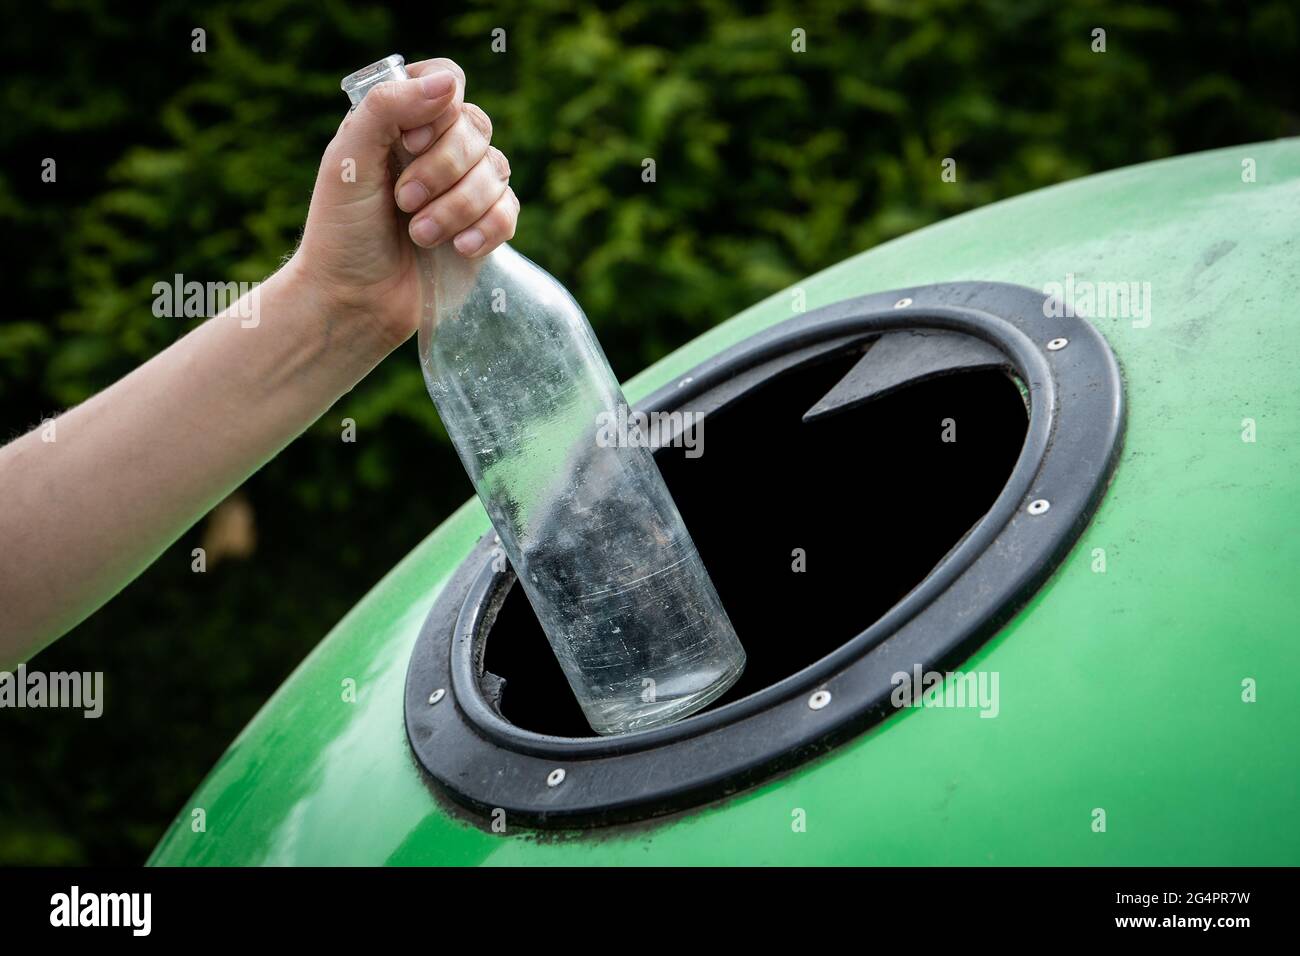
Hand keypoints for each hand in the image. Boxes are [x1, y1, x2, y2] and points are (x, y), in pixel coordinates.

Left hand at [290, 57, 518, 353]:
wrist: (353, 301)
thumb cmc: (341, 231)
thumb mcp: (348, 159)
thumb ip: (387, 108)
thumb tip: (448, 83)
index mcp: (401, 123)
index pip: (447, 81)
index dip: (438, 109)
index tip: (407, 144)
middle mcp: (436, 150)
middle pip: (475, 126)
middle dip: (442, 168)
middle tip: (403, 202)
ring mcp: (463, 189)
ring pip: (496, 170)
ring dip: (457, 206)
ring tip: (419, 235)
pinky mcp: (482, 228)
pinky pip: (509, 211)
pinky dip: (485, 229)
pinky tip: (457, 249)